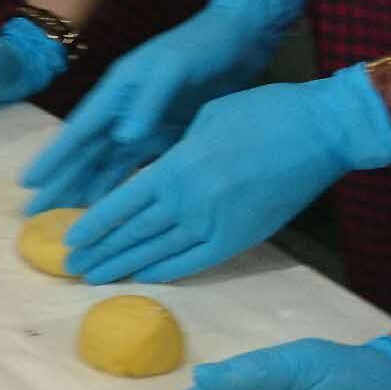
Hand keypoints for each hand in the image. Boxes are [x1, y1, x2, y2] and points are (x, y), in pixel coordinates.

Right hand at [21, 0, 307, 211]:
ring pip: (106, 166)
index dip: (55, 157)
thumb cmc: (202, 46)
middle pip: (85, 155)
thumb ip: (150, 99)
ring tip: (65, 221)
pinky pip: (136, 168)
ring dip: (86, 191)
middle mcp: (122, 112)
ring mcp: (142, 126)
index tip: (29, 183)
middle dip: (61, 184)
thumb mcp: (174, 67)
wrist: (240, 39)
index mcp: (118, 92)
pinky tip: (110, 212)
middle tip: (34, 215)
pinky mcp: (165, 137)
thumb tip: (125, 135)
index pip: (80, 130)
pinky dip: (121, 189)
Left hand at [62, 64, 390, 283]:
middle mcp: (188, 203)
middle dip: (100, 252)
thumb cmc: (262, 112)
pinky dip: (166, 271)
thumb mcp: (204, 120)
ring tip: (96, 277)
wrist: (320, 132)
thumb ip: (175, 153)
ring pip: (158, 253)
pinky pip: (195, 262)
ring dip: (124, 266)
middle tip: (72, 267)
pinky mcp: (240, 238)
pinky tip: (144, 276)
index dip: (93, 225)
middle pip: (133, 234)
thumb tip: (155, 174)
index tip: (70, 239)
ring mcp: (215, 225)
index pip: (121, 205)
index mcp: (175, 169)